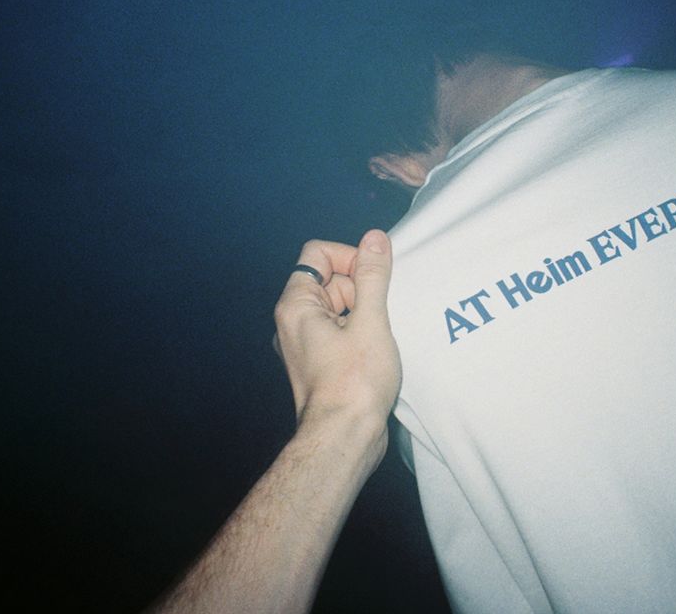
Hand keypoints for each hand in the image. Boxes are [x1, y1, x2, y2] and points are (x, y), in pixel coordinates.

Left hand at [273, 229, 400, 458]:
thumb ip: (373, 276)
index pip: (317, 254)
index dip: (350, 257)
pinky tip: (379, 350)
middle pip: (330, 280)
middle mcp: (293, 322)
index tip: (375, 278)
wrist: (344, 438)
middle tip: (382, 313)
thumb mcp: (371, 321)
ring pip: (338, 308)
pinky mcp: (320, 364)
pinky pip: (340, 332)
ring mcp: (305, 345)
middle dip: (362, 288)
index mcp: (296, 305)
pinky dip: (361, 333)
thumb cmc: (354, 383)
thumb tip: (374, 239)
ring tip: (381, 335)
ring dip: (365, 313)